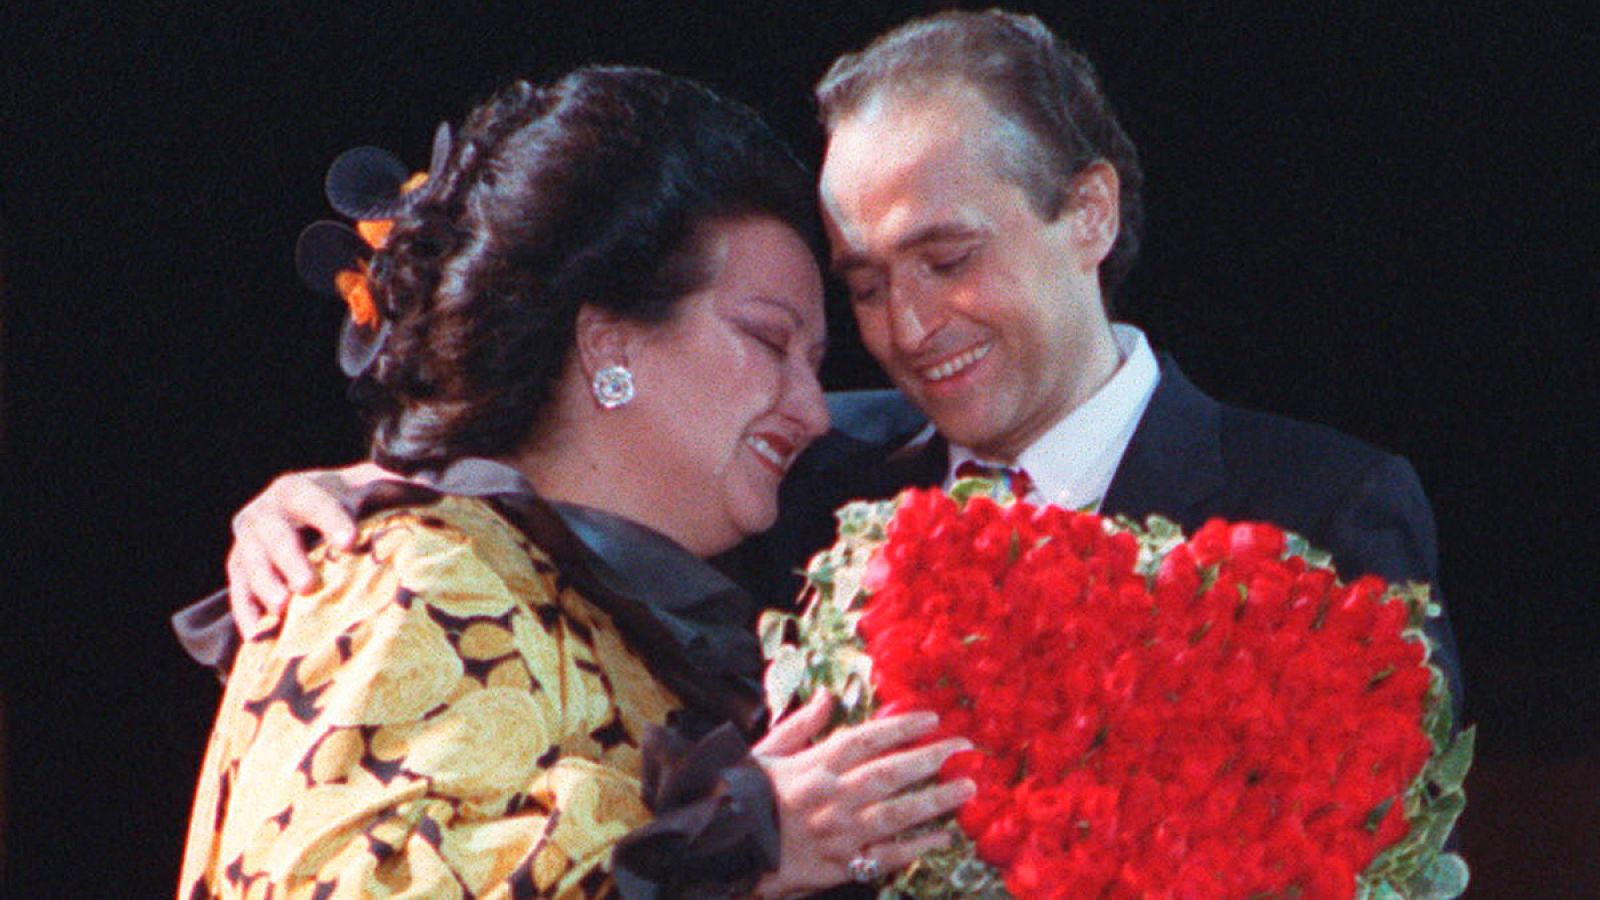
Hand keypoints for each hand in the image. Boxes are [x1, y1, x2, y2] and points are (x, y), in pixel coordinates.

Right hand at [225, 462, 390, 631]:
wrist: (309, 517)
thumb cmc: (350, 504)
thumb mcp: (370, 489)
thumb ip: (396, 489)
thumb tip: (433, 491)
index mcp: (298, 490)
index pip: (313, 502)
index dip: (329, 520)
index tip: (348, 542)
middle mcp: (266, 514)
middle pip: (273, 534)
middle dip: (289, 558)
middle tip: (307, 585)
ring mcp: (248, 544)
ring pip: (249, 563)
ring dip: (264, 586)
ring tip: (283, 608)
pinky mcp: (239, 573)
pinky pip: (238, 593)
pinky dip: (247, 614)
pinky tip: (259, 634)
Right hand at [751, 693, 975, 897]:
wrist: (721, 849)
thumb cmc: (742, 797)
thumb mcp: (766, 753)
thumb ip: (801, 726)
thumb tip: (826, 697)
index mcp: (814, 766)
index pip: (866, 739)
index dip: (902, 727)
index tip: (932, 719)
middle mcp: (831, 797)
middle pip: (891, 773)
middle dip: (932, 758)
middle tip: (965, 748)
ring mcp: (838, 833)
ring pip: (897, 814)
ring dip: (936, 800)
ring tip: (967, 788)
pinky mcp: (840, 865)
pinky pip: (886, 856)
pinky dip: (917, 847)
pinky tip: (943, 836)